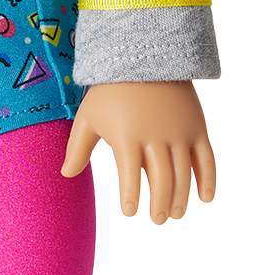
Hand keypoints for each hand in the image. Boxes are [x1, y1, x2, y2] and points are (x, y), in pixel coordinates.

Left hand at [61, 80, 216, 223]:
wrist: (145, 55)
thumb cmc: (111, 90)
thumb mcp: (88, 116)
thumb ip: (78, 147)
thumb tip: (65, 174)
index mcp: (128, 136)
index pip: (130, 175)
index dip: (131, 196)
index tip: (129, 211)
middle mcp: (157, 136)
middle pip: (162, 180)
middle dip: (160, 204)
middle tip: (157, 218)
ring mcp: (180, 133)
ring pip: (184, 174)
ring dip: (181, 198)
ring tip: (174, 213)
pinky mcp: (197, 128)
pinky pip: (206, 158)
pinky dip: (208, 180)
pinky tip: (204, 198)